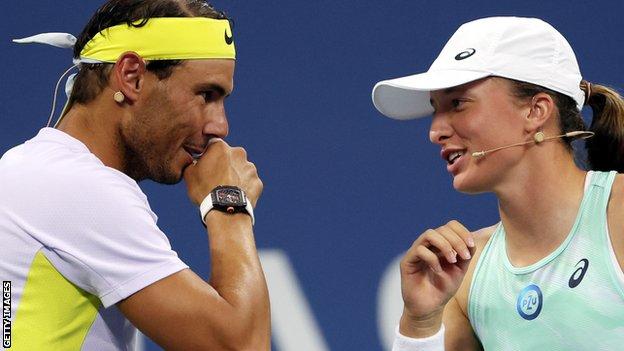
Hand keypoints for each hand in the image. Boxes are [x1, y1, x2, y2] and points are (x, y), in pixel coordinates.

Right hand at [183, 139, 262, 207]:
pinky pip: (249, 183)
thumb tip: (194, 162)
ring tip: (226, 191)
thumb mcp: (189, 174)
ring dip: (235, 176)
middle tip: (216, 180)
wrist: (226, 210)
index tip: (205, 166)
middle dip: (224, 165)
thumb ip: (192, 163)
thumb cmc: (205, 190)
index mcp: (220, 147)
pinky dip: (244, 188)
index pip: (213, 146)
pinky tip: (235, 197)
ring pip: (241, 170)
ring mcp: (250, 167)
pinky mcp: (257, 182)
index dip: (208, 156)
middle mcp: (238, 153)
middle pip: (229, 157)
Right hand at [399, 220, 474, 336]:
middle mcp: (427, 245)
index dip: (462, 232)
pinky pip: (420, 250)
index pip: (450, 226)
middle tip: (464, 256)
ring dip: (445, 245)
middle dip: (457, 240)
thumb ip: (466, 254)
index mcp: (440, 244)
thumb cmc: (443, 288)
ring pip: (430, 234)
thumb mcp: (460, 270)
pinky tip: (439, 271)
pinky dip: (433, 258)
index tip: (471, 245)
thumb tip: (471, 240)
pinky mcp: (407, 261)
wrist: (430, 308)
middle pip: (442, 228)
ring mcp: (416, 251)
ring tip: (453, 260)